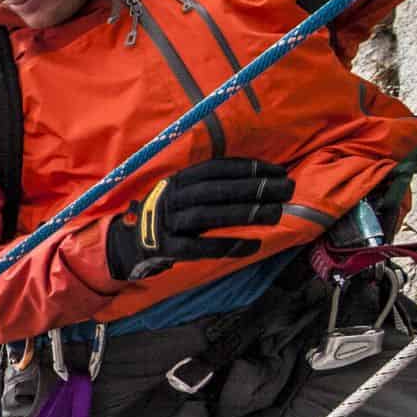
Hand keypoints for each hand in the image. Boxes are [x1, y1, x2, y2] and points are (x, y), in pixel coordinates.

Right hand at [104, 158, 293, 282]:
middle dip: (254, 188)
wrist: (129, 244)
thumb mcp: (184, 192)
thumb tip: (261, 180)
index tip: (278, 171)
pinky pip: (199, 247)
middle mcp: (172, 197)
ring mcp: (168, 223)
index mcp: (179, 180)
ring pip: (208, 215)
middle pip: (216, 190)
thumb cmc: (169, 216)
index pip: (217, 169)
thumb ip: (212, 186)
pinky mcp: (167, 248)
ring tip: (276, 213)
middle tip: (287, 190)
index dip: (248, 168)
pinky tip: (253, 246)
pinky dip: (227, 246)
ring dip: (244, 213)